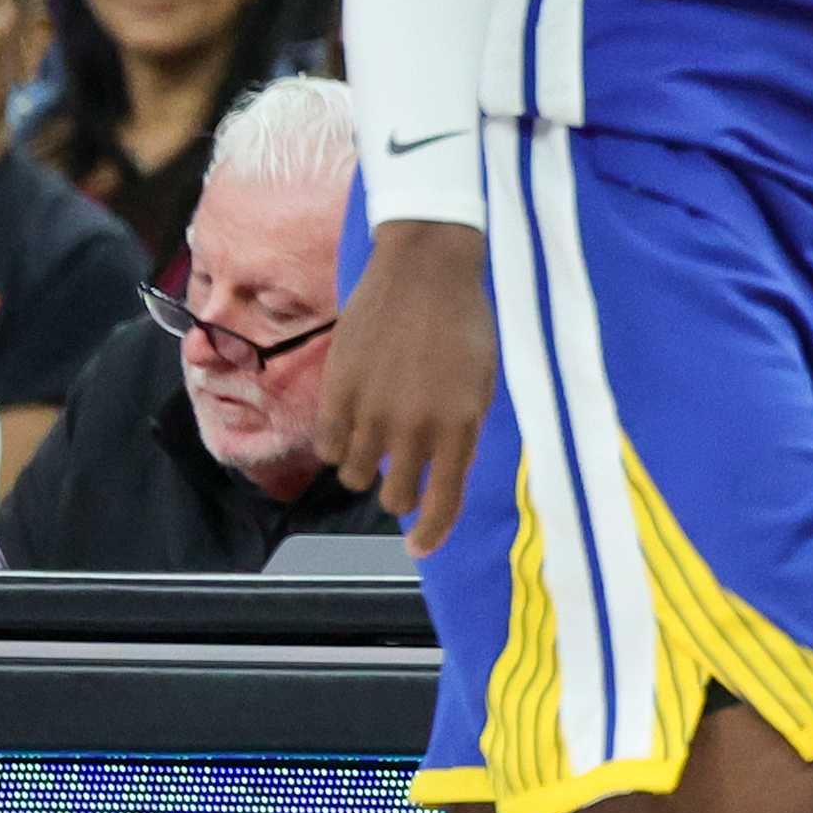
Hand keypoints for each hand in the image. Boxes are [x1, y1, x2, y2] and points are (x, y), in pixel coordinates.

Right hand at [316, 221, 496, 556]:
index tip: (420, 546)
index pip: (441, 505)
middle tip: (404, 468)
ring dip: (369, 466)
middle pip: (395, 497)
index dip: (429, 534)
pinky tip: (354, 421)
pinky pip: (330, 447)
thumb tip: (443, 481)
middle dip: (401, 491)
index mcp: (460, 425)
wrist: (426, 266)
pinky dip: (341, 444)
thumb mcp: (482, 382)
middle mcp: (414, 425)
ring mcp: (372, 408)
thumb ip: (463, 435)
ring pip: (358, 476)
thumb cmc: (464, 322)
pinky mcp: (339, 389)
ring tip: (379, 436)